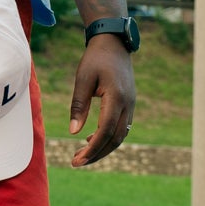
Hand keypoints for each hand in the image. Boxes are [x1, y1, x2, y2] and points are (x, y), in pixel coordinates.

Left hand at [67, 35, 135, 166]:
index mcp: (116, 97)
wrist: (114, 43)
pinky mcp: (128, 104)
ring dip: (102, 147)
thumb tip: (73, 132)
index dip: (92, 148)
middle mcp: (127, 104)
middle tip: (76, 162)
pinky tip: (91, 139)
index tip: (77, 159)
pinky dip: (108, 137)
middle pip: (115, 139)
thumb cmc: (95, 58)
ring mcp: (131, 105)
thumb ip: (78, 105)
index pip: (105, 131)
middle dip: (97, 154)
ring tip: (81, 154)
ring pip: (120, 135)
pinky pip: (121, 127)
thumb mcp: (82, 79)